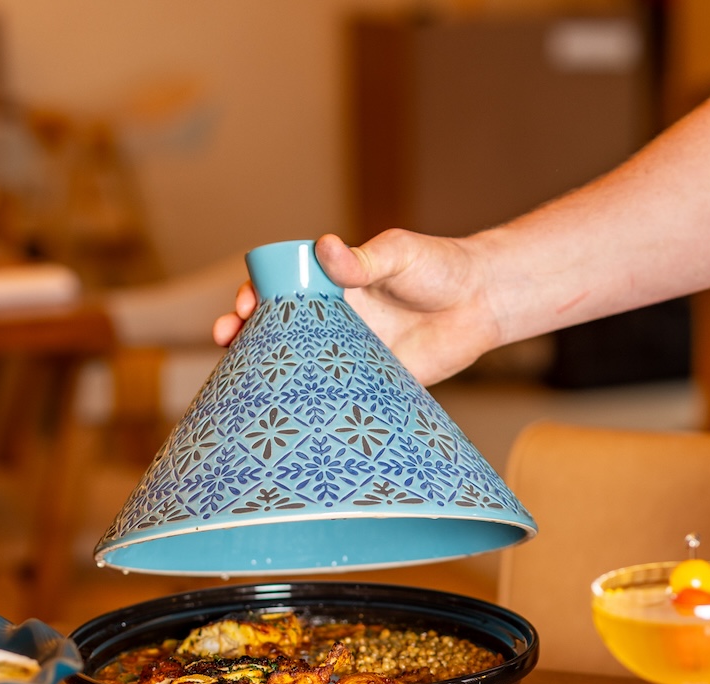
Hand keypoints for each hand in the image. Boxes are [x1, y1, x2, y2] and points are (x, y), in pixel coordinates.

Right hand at [211, 231, 501, 385]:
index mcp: (331, 284)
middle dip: (246, 335)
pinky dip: (309, 401)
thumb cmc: (439, 268)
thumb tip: (325, 248)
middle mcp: (333, 319)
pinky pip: (333, 393)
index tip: (246, 304)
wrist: (481, 304)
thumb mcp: (399, 254)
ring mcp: (347, 352)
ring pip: (298, 364)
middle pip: (278, 329)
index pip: (281, 288)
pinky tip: (290, 409)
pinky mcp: (367, 381)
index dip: (256, 296)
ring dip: (270, 370)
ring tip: (244, 377)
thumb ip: (363, 259)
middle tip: (228, 339)